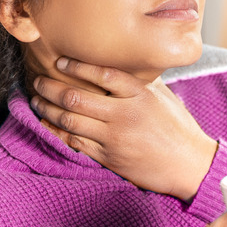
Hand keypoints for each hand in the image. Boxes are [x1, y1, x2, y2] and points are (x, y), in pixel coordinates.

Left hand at [31, 57, 218, 200]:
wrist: (189, 165)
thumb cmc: (178, 127)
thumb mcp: (163, 96)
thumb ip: (141, 80)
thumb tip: (123, 61)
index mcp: (139, 95)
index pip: (102, 75)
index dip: (77, 66)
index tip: (60, 61)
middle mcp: (124, 115)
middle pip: (76, 98)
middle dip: (51, 88)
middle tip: (38, 80)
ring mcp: (114, 138)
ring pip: (70, 120)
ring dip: (48, 109)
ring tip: (37, 100)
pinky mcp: (109, 157)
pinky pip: (75, 142)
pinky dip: (57, 131)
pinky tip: (47, 123)